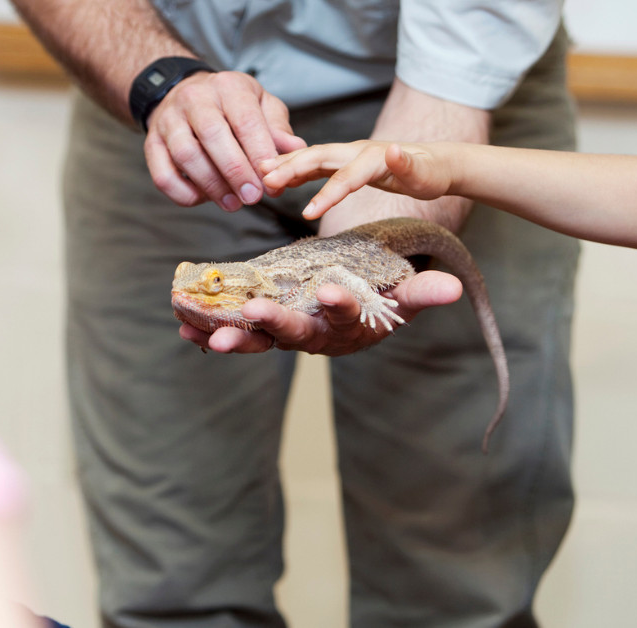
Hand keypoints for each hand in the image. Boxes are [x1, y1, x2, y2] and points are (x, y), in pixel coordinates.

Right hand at [144, 71, 306, 210]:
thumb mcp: (261, 105)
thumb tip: (296, 150)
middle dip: (236, 172)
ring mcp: (169, 120)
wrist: (184, 92)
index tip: (273, 184)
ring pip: (186, 155)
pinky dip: (182, 193)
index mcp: (228, 87)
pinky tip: (203, 199)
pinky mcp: (151, 142)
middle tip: (253, 198)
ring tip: (233, 204)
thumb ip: (278, 128)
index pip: (246, 122)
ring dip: (212, 186)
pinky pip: (162, 174)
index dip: (260, 156)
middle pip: (213, 136)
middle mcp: (195, 98)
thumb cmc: (231, 105)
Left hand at [178, 270, 462, 355]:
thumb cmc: (379, 301)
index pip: (346, 315)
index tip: (331, 290)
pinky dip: (209, 331)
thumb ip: (422, 293)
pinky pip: (235, 332)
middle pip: (293, 332)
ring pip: (257, 338)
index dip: (339, 304)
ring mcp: (285, 333)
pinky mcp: (262, 327)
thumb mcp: (401, 296)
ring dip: (230, 335)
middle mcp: (315, 335)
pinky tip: (183, 328)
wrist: (353, 312)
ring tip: (200, 331)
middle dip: (272, 324)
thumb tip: (453, 288)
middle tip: (254, 312)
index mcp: (348, 326)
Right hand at [260, 141, 454, 219]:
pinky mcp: (345, 162)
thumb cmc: (431, 173)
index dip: (326, 194)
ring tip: (260, 176)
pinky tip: (279, 179)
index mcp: (373, 157)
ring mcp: (349, 155)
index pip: (345, 176)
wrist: (435, 163)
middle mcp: (357, 151)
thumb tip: (393, 150)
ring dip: (286, 165)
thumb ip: (407, 165)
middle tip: (263, 180)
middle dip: (290, 168)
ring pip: (312, 158)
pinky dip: (296, 170)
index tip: (307, 214)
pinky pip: (315, 165)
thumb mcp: (426, 175)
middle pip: (318, 157)